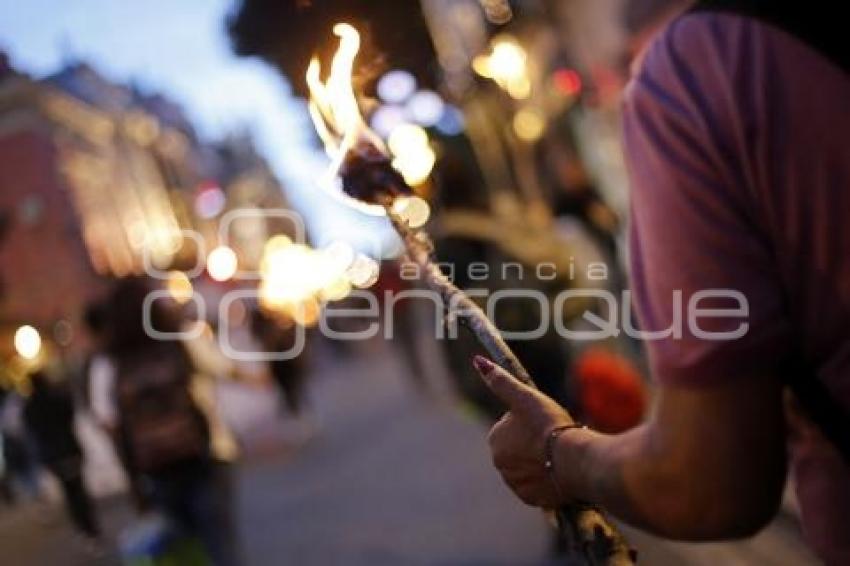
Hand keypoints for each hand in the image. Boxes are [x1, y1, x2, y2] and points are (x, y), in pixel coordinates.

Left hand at [472, 355, 574, 506]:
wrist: (573, 460)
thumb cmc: (549, 425)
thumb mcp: (525, 396)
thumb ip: (500, 380)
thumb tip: (477, 361)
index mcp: (495, 439)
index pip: (511, 428)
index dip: (529, 423)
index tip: (544, 424)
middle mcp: (499, 463)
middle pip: (518, 449)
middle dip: (532, 445)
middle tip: (552, 440)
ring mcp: (514, 483)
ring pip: (527, 468)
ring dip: (539, 462)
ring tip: (557, 456)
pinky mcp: (531, 498)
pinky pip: (537, 487)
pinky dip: (546, 480)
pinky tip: (558, 472)